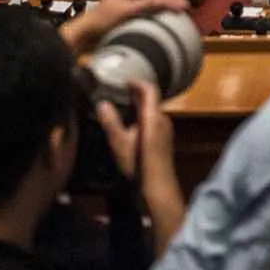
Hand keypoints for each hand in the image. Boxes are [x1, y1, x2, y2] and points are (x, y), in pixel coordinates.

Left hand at [59, 0, 188, 56]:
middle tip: (186, 7)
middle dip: (170, 1)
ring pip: (151, 4)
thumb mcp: (124, 10)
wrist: (85, 34)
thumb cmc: (100, 21)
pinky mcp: (126, 16)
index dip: (170, 0)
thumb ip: (144, 4)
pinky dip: (157, 14)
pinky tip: (163, 20)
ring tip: (179, 11)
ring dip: (164, 7)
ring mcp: (127, 5)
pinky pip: (146, 12)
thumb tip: (163, 1)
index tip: (184, 6)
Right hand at [96, 79, 187, 249]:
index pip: (150, 89)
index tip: (124, 81)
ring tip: (121, 110)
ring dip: (139, 107)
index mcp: (154, 116)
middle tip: (118, 94)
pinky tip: (131, 128)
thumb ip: (111, 122)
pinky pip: (154, 121)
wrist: (158, 188)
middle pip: (151, 100)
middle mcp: (164, 119)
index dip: (137, 82)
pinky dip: (143, 118)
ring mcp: (166, 130)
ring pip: (153, 112)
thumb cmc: (139, 165)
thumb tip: (102, 103)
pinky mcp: (165, 139)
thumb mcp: (120, 144)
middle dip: (136, 95)